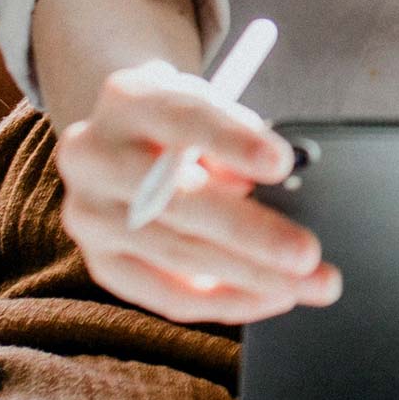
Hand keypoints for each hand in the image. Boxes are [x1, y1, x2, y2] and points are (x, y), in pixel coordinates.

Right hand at [50, 58, 340, 324]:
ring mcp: (90, 214)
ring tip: (308, 284)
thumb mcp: (210, 108)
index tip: (282, 163)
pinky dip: (225, 300)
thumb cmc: (184, 124)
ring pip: (178, 255)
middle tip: (307, 254)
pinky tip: (271, 297)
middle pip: (178, 201)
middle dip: (251, 232)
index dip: (233, 141)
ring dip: (251, 278)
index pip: (183, 119)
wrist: (123, 142)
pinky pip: (168, 294)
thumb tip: (277, 186)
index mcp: (128, 100)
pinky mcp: (101, 261)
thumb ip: (237, 137)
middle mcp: (94, 156)